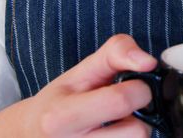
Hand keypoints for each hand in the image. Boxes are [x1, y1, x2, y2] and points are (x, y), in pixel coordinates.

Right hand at [19, 34, 156, 136]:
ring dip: (135, 130)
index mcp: (62, 116)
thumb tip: (149, 62)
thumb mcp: (81, 70)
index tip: (131, 84)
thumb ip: (116, 53)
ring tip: (115, 123)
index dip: (138, 88)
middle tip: (123, 107)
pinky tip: (113, 135)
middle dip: (140, 114)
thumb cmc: (60, 100)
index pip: (121, 101)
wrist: (33, 135)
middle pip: (138, 132)